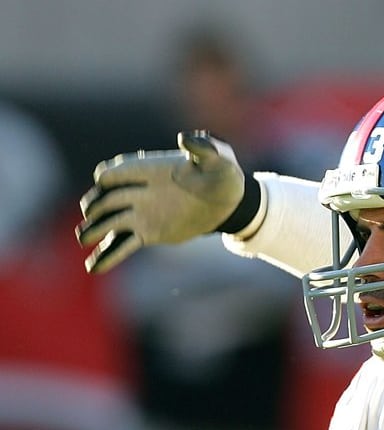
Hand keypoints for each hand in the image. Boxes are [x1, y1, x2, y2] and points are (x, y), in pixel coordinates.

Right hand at [76, 130, 247, 272]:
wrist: (230, 202)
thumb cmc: (223, 174)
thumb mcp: (220, 158)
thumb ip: (204, 147)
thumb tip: (185, 138)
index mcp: (147, 169)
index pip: (113, 172)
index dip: (107, 179)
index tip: (105, 185)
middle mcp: (137, 191)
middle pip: (103, 199)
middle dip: (94, 206)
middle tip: (93, 217)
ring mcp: (140, 214)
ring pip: (107, 223)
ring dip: (92, 231)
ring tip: (83, 241)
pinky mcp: (147, 233)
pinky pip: (122, 245)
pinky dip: (107, 256)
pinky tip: (93, 268)